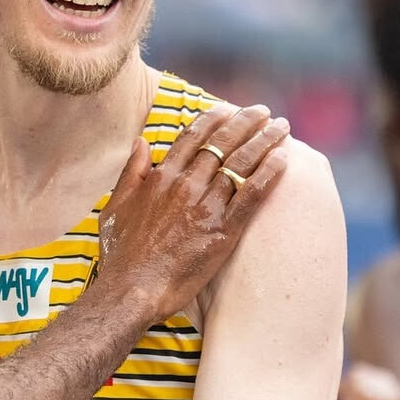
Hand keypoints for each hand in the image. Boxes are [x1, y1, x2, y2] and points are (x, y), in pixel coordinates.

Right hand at [98, 103, 288, 320]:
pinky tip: (284, 158)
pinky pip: (252, 194)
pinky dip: (270, 173)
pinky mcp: (223, 230)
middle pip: (222, 143)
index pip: (192, 137)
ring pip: (241, 162)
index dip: (213, 119)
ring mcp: (205, 206)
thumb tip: (141, 142)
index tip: (228, 109)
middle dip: (246, 122)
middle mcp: (184, 185)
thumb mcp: (115, 207)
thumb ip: (131, 173)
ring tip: (282, 127)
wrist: (132, 291)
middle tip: (264, 111)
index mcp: (159, 178)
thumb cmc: (121, 255)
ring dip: (264, 140)